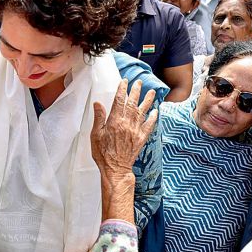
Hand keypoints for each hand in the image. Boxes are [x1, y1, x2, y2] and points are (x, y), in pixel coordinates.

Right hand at [91, 79, 157, 221]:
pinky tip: (155, 111)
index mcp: (115, 121)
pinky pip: (149, 126)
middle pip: (132, 103)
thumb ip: (99, 118)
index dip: (122, 89)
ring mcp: (136, 131)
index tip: (124, 81)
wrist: (115, 169)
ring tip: (152, 92)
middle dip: (136, 91)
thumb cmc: (102, 153)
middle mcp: (127, 123)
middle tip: (139, 82)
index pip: (119, 101)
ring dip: (148, 101)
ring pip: (143, 112)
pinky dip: (153, 118)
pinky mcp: (141, 138)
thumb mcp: (95, 135)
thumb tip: (98, 103)